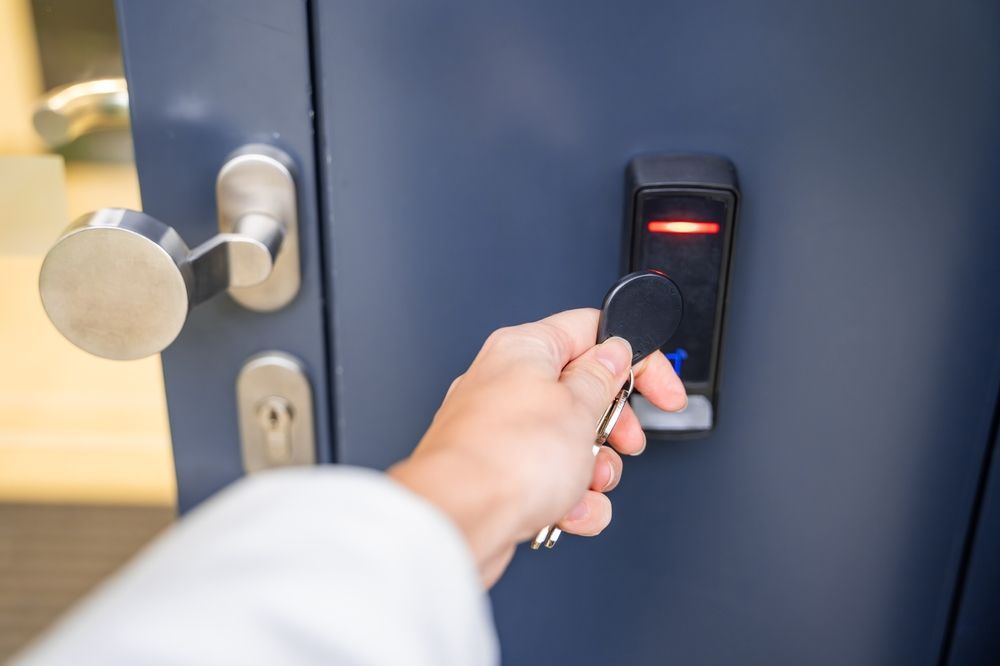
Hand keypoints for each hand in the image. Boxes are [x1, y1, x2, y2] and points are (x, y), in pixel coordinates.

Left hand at [388, 308, 686, 585]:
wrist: (458, 522)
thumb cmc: (504, 459)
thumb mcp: (579, 407)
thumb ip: (604, 376)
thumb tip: (614, 353)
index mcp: (523, 349)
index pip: (592, 331)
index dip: (637, 359)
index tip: (662, 390)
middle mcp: (505, 383)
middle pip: (584, 393)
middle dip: (614, 427)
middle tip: (624, 442)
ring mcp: (500, 432)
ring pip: (571, 444)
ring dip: (593, 472)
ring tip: (586, 484)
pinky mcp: (499, 476)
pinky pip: (551, 482)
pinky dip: (569, 501)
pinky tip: (568, 512)